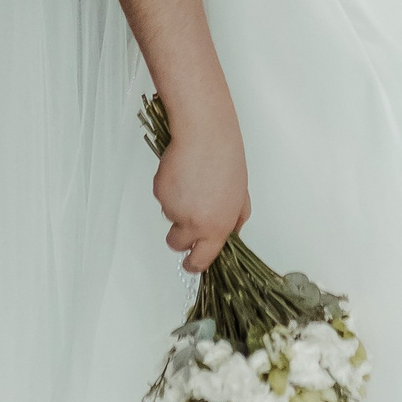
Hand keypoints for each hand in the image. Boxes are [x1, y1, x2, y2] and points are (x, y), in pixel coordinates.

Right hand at [153, 107, 250, 271]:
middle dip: (179, 236)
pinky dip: (169, 189)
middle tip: (186, 217)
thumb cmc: (226, 161)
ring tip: (192, 183)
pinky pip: (163, 198)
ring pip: (170, 216)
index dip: (194, 264)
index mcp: (217, 227)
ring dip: (177, 205)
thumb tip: (231, 235)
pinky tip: (182, 173)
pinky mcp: (160, 193)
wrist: (206, 137)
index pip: (201, 260)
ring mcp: (174, 209)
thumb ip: (235, 220)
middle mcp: (194, 223)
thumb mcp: (241, 196)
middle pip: (176, 244)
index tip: (191, 264)